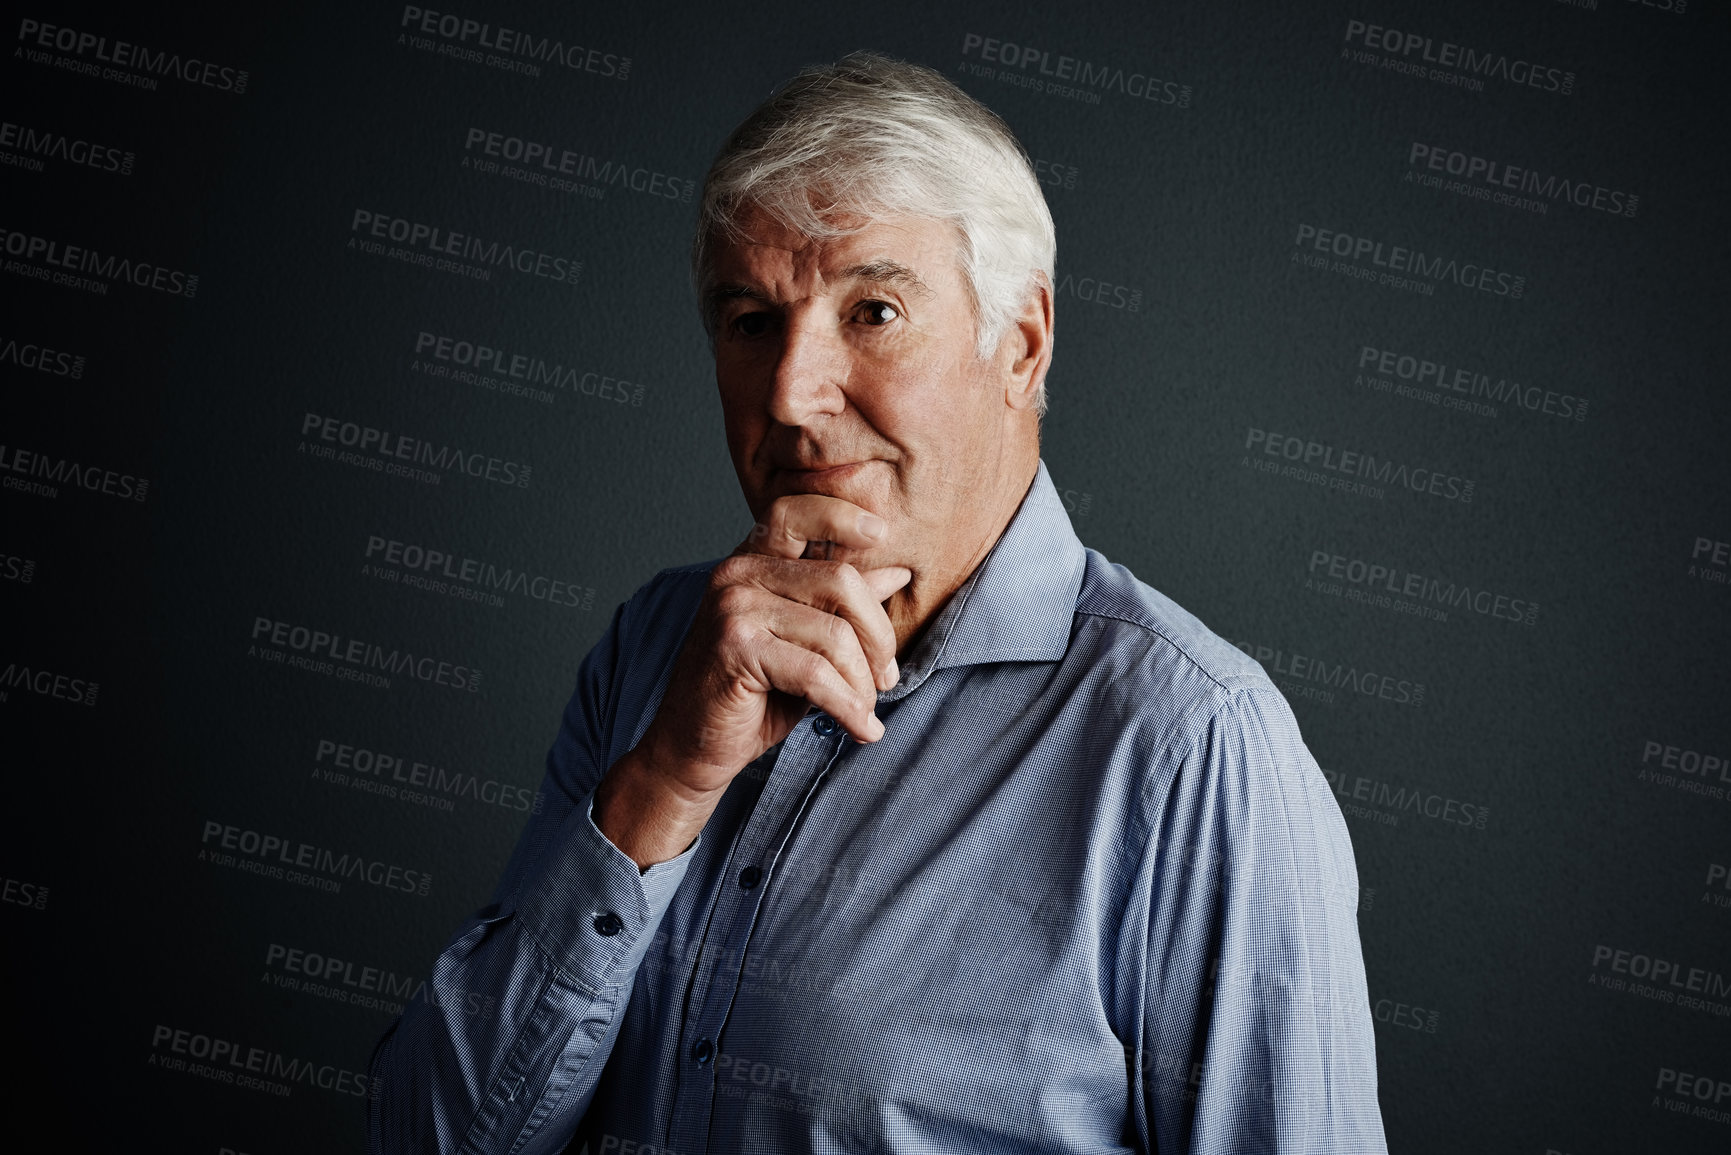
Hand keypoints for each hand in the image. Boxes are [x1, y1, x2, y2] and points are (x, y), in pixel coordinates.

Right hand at [594, 495, 910, 865]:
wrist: (693, 747)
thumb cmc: (753, 694)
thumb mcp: (805, 643)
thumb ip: (841, 605)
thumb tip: (895, 571)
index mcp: (751, 562)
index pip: (795, 512)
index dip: (841, 514)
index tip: (880, 533)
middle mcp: (737, 574)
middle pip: (841, 582)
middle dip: (879, 637)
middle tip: (886, 678)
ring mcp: (733, 608)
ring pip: (835, 634)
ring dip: (862, 683)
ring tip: (865, 711)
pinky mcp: (736, 648)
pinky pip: (817, 673)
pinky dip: (848, 707)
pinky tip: (862, 728)